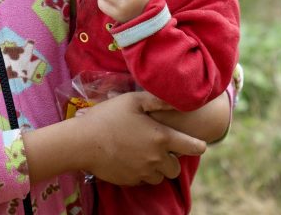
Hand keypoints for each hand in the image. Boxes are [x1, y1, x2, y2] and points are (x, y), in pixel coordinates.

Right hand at [77, 91, 205, 185]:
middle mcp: (156, 158)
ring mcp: (143, 172)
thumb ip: (158, 100)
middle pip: (176, 168)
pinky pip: (143, 180)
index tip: (198, 144)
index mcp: (161, 138)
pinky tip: (130, 159)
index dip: (198, 145)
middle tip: (160, 148)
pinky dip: (141, 173)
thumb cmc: (107, 117)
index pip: (193, 147)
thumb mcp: (133, 101)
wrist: (82, 142)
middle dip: (172, 160)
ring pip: (160, 177)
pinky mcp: (130, 181)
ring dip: (157, 168)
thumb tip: (179, 101)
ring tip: (144, 154)